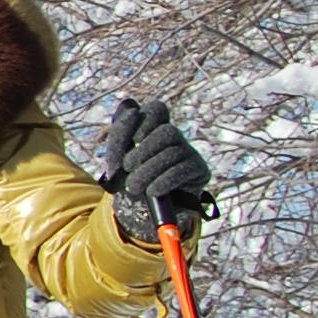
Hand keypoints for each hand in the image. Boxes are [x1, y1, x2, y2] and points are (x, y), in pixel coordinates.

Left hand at [99, 98, 213, 243]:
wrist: (147, 208)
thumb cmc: (131, 177)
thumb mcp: (117, 160)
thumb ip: (118, 137)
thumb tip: (129, 109)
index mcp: (154, 128)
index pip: (157, 109)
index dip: (145, 119)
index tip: (134, 136)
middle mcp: (175, 137)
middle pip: (166, 132)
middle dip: (142, 151)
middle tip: (127, 168)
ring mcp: (189, 152)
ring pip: (173, 152)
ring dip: (149, 170)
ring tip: (134, 186)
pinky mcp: (199, 170)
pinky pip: (183, 170)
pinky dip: (165, 181)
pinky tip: (153, 190)